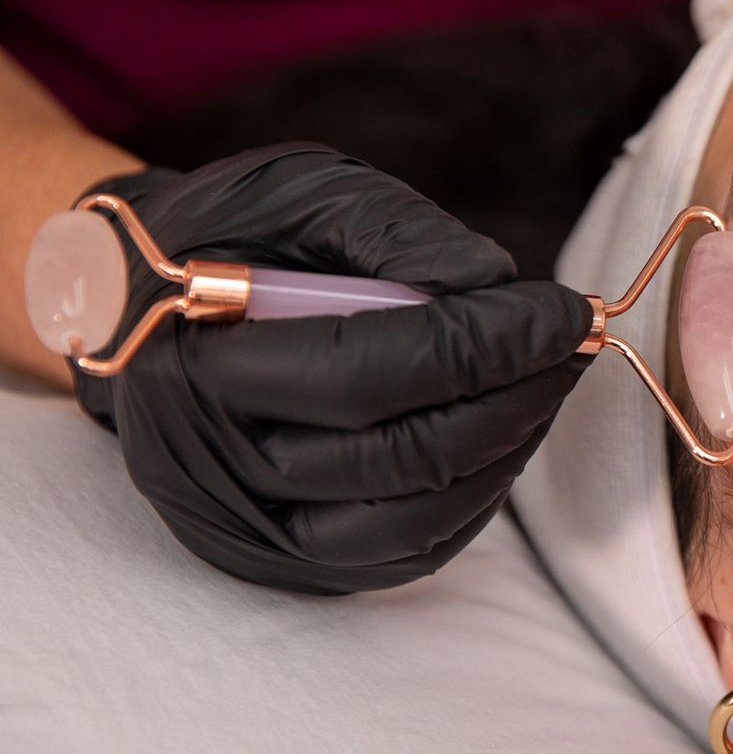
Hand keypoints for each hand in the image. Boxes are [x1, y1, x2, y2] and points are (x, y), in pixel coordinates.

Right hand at [71, 143, 593, 592]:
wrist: (138, 307)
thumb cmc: (226, 238)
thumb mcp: (296, 194)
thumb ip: (394, 232)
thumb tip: (496, 285)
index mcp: (194, 365)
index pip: (367, 373)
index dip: (485, 345)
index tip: (567, 310)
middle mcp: (212, 467)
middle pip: (401, 456)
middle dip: (513, 396)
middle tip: (573, 344)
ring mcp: (251, 528)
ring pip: (416, 518)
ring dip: (508, 448)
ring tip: (548, 379)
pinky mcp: (291, 560)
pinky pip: (410, 548)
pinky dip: (478, 493)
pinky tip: (507, 428)